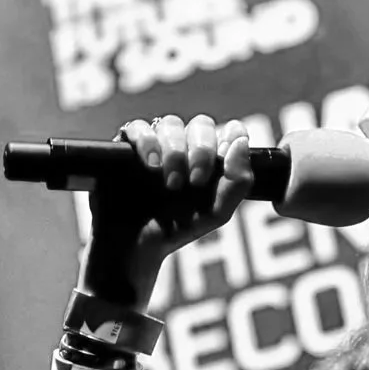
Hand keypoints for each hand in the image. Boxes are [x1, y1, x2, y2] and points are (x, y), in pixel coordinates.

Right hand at [82, 113, 252, 303]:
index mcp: (211, 159)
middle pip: (201, 124)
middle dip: (202, 150)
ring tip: (170, 183)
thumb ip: (238, 180)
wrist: (136, 246)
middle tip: (195, 181)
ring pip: (171, 123)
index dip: (229, 140)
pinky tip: (150, 164)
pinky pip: (138, 127)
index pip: (227, 131)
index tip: (224, 161)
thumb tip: (241, 140)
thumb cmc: (177, 229)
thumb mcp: (217, 212)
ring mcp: (156, 144)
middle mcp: (185, 147)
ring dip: (175, 151)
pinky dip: (147, 141)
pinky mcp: (127, 146)